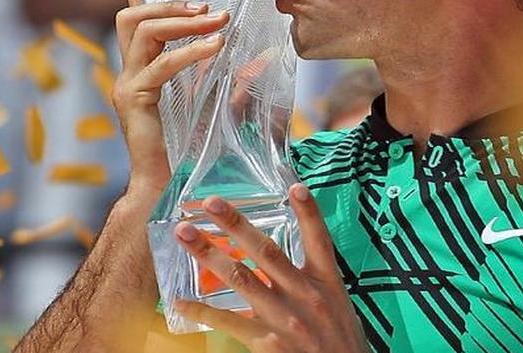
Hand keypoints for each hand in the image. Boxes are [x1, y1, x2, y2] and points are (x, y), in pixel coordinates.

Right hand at [112, 0, 230, 198]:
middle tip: (207, 7)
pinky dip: (190, 51)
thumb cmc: (191, 150)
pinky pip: (161, 65)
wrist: (169, 188)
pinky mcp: (136, 101)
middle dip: (169, 3)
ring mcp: (128, 85)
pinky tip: (216, 47)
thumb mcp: (213, 103)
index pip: (132, 22)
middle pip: (132, 17)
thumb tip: (260, 55)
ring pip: (141, 31)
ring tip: (216, 20)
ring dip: (181, 20)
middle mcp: (128, 73)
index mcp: (141, 70)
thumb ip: (226, 76)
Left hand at [173, 184, 369, 352]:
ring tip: (185, 235)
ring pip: (241, 277)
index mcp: (328, 283)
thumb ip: (315, 288)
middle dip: (237, 224)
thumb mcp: (339, 308)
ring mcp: (286, 317)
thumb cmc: (342, 347)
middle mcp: (306, 294)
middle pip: (267, 250)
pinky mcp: (269, 342)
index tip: (294, 186)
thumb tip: (285, 274)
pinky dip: (201, 311)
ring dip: (209, 253)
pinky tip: (180, 302)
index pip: (319, 239)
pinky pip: (228, 320)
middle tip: (212, 202)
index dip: (307, 212)